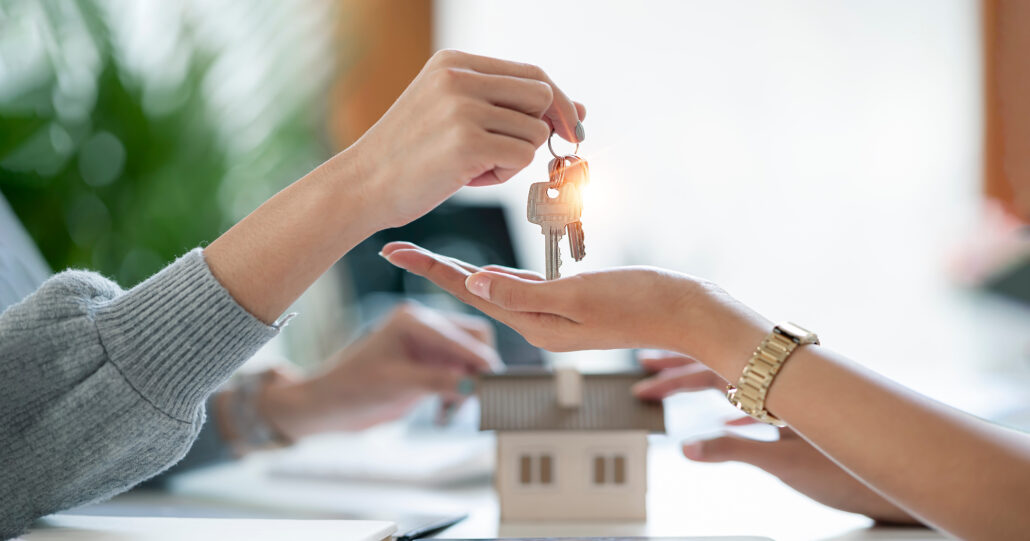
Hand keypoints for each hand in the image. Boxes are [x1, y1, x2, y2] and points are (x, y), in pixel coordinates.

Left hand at [258, 303, 501, 437]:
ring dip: (469, 384)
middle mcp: (424, 325)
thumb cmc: (352, 389)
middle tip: (476, 401)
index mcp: (413, 320)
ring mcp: (427, 343)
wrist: (329, 405)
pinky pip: (459, 371)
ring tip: (452, 411)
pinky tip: (445, 411)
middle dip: (477, 371)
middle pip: (473, 340)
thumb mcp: (397, 385)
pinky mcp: (428, 362)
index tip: (497, 385)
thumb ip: (439, 381)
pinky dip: (459, 391)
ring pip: (470, 358)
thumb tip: (476, 385)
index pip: (462, 336)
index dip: (481, 361)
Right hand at [347, 49, 586, 228]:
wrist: (362, 185)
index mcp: (454, 63)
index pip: (531, 73)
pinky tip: (468, 178)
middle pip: (542, 95)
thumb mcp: (449, 112)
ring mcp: (462, 109)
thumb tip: (575, 111)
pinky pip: (521, 158)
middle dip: (547, 128)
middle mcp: (459, 78)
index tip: (569, 127)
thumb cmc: (408, 156)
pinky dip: (503, 175)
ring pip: (534, 132)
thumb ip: (504, 105)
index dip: (557, 102)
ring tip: (473, 166)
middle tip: (525, 153)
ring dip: (514, 158)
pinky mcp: (467, 144)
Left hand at [379, 242, 769, 378]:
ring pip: (495, 291)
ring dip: (461, 273)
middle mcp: (538, 324)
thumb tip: (477, 284)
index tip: (395, 251)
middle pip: (474, 292)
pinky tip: (486, 270)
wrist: (687, 311)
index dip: (431, 270)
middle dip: (435, 270)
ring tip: (428, 257)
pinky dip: (497, 276)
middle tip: (397, 248)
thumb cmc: (642, 303)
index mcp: (535, 324)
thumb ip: (527, 294)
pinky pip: (522, 289)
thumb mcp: (581, 297)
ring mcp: (554, 316)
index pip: (470, 293)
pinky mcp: (571, 305)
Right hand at [633, 351, 920, 524]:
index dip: (674, 370)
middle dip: (679, 368)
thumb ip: (734, 452)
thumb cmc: (847, 471)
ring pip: (733, 383)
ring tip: (669, 386)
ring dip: (700, 385)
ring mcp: (787, 400)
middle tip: (644, 370)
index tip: (644, 372)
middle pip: (718, 366)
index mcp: (773, 385)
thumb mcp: (783, 464)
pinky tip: (720, 421)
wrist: (897, 476)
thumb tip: (687, 447)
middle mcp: (779, 384)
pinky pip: (753, 406)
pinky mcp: (797, 420)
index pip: (711, 366)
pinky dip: (729, 411)